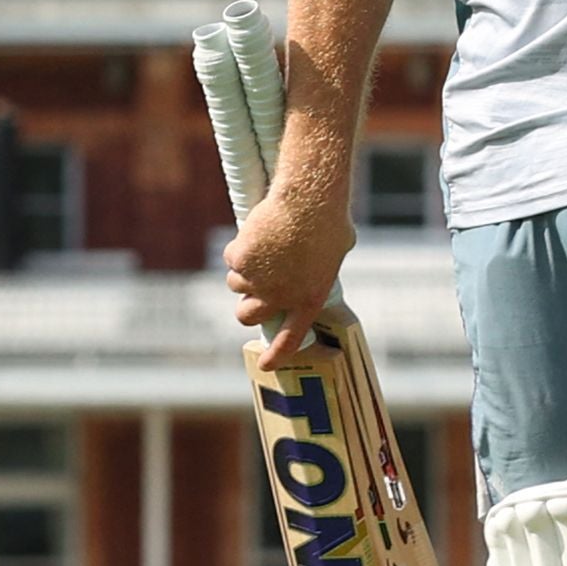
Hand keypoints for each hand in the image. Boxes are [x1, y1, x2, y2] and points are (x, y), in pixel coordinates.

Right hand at [226, 187, 352, 369]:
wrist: (308, 200)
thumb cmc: (329, 220)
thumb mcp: (334, 254)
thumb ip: (319, 269)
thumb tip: (314, 265)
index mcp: (308, 299)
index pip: (290, 338)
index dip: (277, 354)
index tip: (266, 365)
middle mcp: (279, 297)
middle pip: (247, 315)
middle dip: (245, 306)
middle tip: (250, 292)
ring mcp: (257, 280)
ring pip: (235, 284)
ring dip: (243, 271)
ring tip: (261, 249)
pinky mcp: (240, 260)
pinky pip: (232, 257)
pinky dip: (240, 246)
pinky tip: (257, 232)